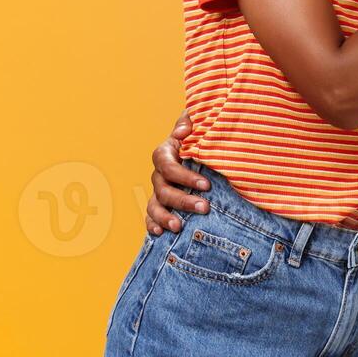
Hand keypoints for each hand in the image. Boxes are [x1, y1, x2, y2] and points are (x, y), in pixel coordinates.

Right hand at [144, 116, 209, 235]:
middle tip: (204, 208)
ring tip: (178, 227)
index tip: (206, 185)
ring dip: (164, 217)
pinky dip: (152, 225)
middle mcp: (159, 174)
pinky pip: (150, 217)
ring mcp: (158, 191)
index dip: (184, 176)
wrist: (202, 151)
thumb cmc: (201, 136)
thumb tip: (182, 131)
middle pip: (163, 189)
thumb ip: (188, 121)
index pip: (167, 165)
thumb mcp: (197, 123)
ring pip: (154, 205)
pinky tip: (160, 234)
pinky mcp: (161, 205)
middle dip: (182, 200)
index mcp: (165, 153)